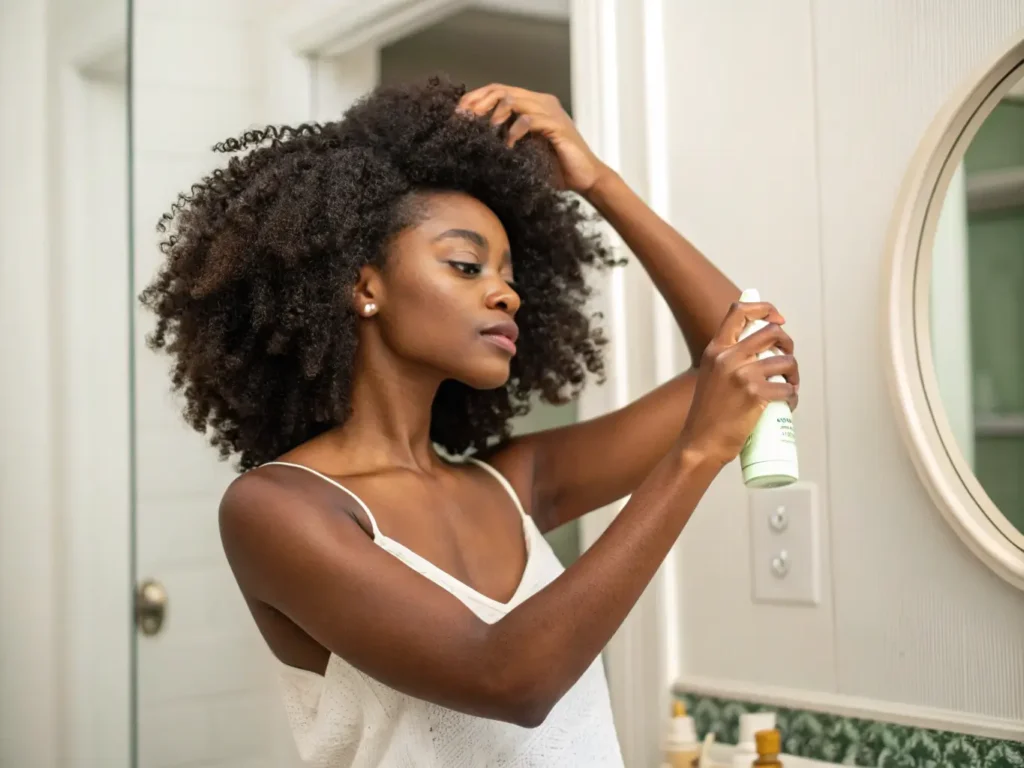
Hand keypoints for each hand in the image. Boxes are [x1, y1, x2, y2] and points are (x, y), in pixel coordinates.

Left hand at [457, 84, 610, 194]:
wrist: (586, 178)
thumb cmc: (556, 168)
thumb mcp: (526, 149)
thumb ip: (508, 138)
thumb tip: (476, 140)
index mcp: (534, 104)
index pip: (498, 90)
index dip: (476, 98)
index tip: (457, 114)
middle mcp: (542, 102)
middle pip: (502, 90)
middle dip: (478, 103)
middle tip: (463, 120)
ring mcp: (551, 112)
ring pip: (513, 100)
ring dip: (494, 115)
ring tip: (483, 132)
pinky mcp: (557, 126)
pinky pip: (528, 121)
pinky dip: (513, 132)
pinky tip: (506, 146)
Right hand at [679, 301, 798, 466]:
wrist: (701, 444)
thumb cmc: (708, 414)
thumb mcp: (711, 376)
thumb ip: (727, 360)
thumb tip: (759, 350)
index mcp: (715, 350)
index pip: (739, 311)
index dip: (764, 308)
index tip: (777, 318)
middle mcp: (728, 357)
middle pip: (772, 332)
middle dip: (787, 343)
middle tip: (787, 359)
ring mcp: (742, 375)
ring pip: (786, 361)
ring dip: (794, 374)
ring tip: (790, 387)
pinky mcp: (756, 394)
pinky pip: (788, 389)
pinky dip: (792, 397)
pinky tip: (788, 404)